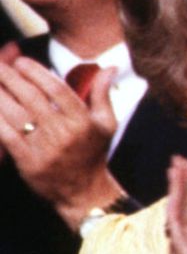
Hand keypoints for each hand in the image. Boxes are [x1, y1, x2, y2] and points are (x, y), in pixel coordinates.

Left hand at [0, 54, 122, 226]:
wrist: (84, 192)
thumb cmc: (94, 154)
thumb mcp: (106, 123)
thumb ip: (102, 94)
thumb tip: (108, 68)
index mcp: (83, 121)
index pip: (57, 90)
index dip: (37, 72)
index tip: (22, 61)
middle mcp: (63, 133)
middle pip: (32, 98)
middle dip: (12, 78)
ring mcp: (44, 148)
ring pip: (16, 114)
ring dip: (0, 95)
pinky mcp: (28, 161)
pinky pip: (7, 136)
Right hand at [164, 156, 186, 253]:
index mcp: (186, 240)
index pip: (180, 207)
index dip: (181, 184)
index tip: (184, 162)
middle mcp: (179, 246)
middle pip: (174, 208)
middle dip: (176, 183)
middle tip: (178, 159)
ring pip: (174, 218)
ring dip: (176, 193)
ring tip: (178, 172)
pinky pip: (182, 237)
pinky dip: (180, 218)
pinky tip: (181, 201)